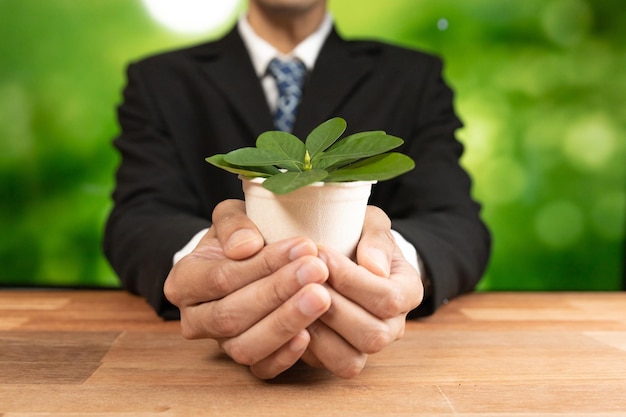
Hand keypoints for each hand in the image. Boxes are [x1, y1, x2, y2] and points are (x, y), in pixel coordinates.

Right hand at [164, 200, 331, 378]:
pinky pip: (261, 369)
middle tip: (318, 270)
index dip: (262, 265)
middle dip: (278, 292)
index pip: (220, 278)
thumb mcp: (232, 217)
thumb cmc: (241, 236)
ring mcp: (220, 344)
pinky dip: (285, 356)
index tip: (303, 246)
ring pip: (245, 346)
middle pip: (232, 314)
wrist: (247, 260)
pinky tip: (309, 334)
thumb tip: (245, 247)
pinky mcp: (246, 360)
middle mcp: (195, 318)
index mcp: (184, 281)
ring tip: (321, 297)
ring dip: (286, 322)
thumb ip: (233, 223)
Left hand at [301, 206, 423, 377]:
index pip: (389, 298)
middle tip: (302, 277)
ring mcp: (367, 347)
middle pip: (372, 334)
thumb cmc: (357, 236)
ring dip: (318, 329)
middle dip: (333, 306)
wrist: (342, 253)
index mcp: (408, 291)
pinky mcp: (340, 358)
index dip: (351, 279)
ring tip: (295, 298)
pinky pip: (325, 365)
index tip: (321, 253)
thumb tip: (374, 267)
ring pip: (350, 360)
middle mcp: (393, 326)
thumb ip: (376, 238)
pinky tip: (287, 315)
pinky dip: (304, 345)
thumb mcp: (370, 224)